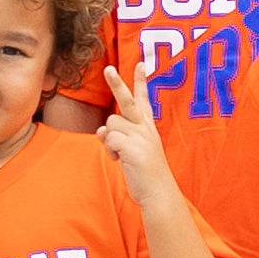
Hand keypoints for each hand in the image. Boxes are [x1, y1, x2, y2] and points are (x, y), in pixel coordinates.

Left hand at [96, 60, 174, 184]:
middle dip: (117, 83)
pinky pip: (109, 139)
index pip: (144, 100)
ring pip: (110, 124)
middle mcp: (145, 128)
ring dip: (110, 141)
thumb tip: (100, 131)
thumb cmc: (146, 174)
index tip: (141, 64)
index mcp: (148, 128)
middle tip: (108, 68)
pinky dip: (110, 151)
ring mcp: (140, 136)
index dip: (142, 82)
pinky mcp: (132, 147)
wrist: (158, 193)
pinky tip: (120, 161)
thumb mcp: (133, 151)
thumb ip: (118, 138)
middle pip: (127, 100)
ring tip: (122, 156)